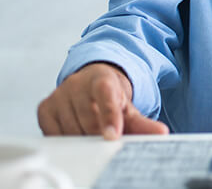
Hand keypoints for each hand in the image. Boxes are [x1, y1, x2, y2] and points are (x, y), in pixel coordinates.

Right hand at [37, 62, 168, 139]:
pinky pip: (53, 133)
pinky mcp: (45, 107)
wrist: (92, 80)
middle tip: (108, 140)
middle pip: (87, 119)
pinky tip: (77, 133)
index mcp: (101, 78)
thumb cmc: (111, 96)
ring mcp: (59, 94)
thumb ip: (143, 122)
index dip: (109, 116)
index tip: (113, 135)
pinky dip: (67, 140)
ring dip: (83, 139)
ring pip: (70, 129)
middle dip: (99, 135)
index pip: (105, 95)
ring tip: (93, 134)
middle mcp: (77, 83)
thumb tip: (160, 133)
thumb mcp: (128, 107)